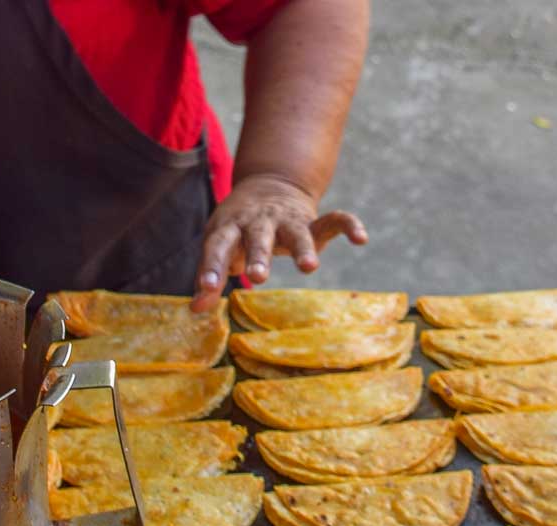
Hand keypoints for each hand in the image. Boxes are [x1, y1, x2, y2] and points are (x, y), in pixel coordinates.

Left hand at [192, 174, 366, 310]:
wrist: (268, 184)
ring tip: (309, 268)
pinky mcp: (314, 221)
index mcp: (231, 227)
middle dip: (258, 256)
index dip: (211, 267)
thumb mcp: (221, 245)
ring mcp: (288, 220)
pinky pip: (334, 220)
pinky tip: (361, 239)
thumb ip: (210, 277)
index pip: (218, 246)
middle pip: (258, 237)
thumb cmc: (239, 227)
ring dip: (301, 248)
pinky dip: (349, 225)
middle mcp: (259, 221)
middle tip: (258, 277)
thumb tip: (195, 310)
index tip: (207, 288)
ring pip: (296, 232)